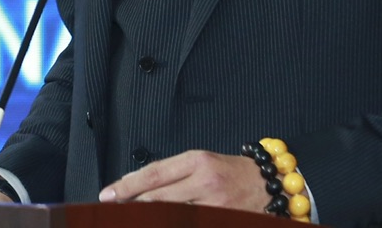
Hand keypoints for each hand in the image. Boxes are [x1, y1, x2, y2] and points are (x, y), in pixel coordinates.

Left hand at [98, 150, 266, 210]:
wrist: (271, 185)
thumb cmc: (233, 171)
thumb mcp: (203, 161)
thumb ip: (173, 172)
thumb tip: (137, 183)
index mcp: (198, 161)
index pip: (154, 174)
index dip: (128, 186)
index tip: (109, 194)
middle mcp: (205, 182)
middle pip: (158, 198)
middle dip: (132, 205)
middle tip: (113, 210)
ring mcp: (214, 205)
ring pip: (171, 215)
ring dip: (149, 216)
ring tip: (132, 216)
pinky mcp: (222, 220)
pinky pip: (190, 223)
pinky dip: (172, 222)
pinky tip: (161, 221)